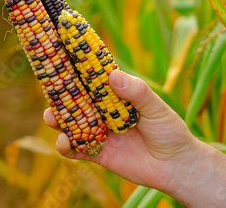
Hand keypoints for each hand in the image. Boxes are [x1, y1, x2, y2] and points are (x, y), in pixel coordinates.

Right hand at [43, 70, 200, 191]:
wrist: (177, 167)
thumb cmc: (170, 131)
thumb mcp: (157, 108)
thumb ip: (136, 92)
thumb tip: (112, 76)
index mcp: (116, 95)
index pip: (92, 80)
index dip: (76, 70)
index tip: (59, 58)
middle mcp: (103, 111)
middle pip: (75, 100)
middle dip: (59, 95)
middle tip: (48, 91)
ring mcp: (99, 132)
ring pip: (70, 123)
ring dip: (57, 119)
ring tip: (51, 117)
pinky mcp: (97, 153)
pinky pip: (76, 150)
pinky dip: (65, 147)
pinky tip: (63, 142)